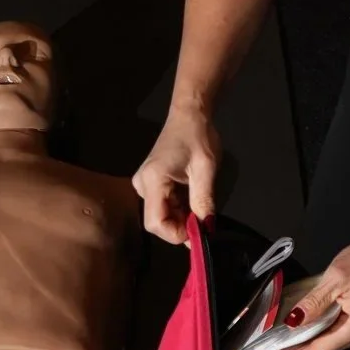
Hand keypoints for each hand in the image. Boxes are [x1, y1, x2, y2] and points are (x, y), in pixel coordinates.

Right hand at [133, 106, 221, 244]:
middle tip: (203, 223)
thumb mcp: (205, 169)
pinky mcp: (151, 183)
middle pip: (157, 221)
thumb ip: (203, 200)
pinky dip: (179, 209)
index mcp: (153, 180)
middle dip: (180, 227)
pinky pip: (163, 205)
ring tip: (200, 209)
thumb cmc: (198, 137)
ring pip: (161, 215)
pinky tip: (192, 202)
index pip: (155, 222)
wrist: (189, 115)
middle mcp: (142, 185)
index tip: (198, 233)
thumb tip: (206, 228)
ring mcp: (145, 184)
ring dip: (181, 218)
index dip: (176, 234)